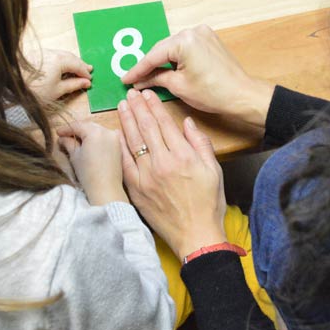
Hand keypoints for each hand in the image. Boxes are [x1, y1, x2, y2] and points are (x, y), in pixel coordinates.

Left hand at [25, 49, 91, 102]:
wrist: (12, 85)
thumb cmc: (34, 90)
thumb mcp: (57, 91)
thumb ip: (74, 85)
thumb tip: (86, 82)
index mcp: (60, 60)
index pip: (77, 65)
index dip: (85, 73)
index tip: (89, 79)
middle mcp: (52, 53)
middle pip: (71, 57)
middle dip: (79, 64)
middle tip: (88, 70)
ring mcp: (43, 52)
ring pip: (62, 55)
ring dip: (71, 61)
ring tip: (76, 68)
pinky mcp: (35, 55)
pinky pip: (53, 55)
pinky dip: (61, 60)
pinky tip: (62, 66)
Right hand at [56, 121, 128, 205]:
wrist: (106, 189)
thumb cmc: (88, 173)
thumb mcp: (75, 156)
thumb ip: (68, 143)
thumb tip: (62, 138)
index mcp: (95, 132)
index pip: (77, 126)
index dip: (66, 129)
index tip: (57, 132)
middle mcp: (107, 131)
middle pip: (88, 126)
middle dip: (77, 130)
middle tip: (65, 136)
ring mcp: (115, 138)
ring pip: (97, 130)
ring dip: (87, 133)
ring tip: (76, 140)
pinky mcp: (119, 146)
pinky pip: (105, 137)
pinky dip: (96, 138)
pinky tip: (88, 145)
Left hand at [118, 88, 226, 261]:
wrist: (195, 235)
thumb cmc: (209, 203)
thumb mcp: (213, 170)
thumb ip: (200, 143)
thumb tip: (187, 122)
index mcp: (183, 156)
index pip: (164, 124)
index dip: (154, 106)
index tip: (147, 95)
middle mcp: (162, 163)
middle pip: (146, 128)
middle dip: (137, 108)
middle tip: (131, 93)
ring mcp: (146, 176)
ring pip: (132, 142)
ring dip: (126, 121)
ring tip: (122, 106)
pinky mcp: (136, 189)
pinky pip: (125, 162)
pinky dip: (120, 146)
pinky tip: (116, 133)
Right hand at [121, 25, 274, 128]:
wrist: (242, 94)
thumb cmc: (213, 93)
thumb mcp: (178, 86)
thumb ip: (156, 79)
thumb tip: (139, 82)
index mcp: (184, 41)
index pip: (153, 56)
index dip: (137, 69)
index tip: (125, 79)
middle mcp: (193, 31)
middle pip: (162, 49)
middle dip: (149, 64)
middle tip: (134, 79)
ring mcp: (203, 33)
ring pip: (173, 47)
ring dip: (161, 60)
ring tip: (147, 76)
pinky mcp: (209, 39)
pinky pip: (185, 47)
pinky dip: (175, 57)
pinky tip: (166, 68)